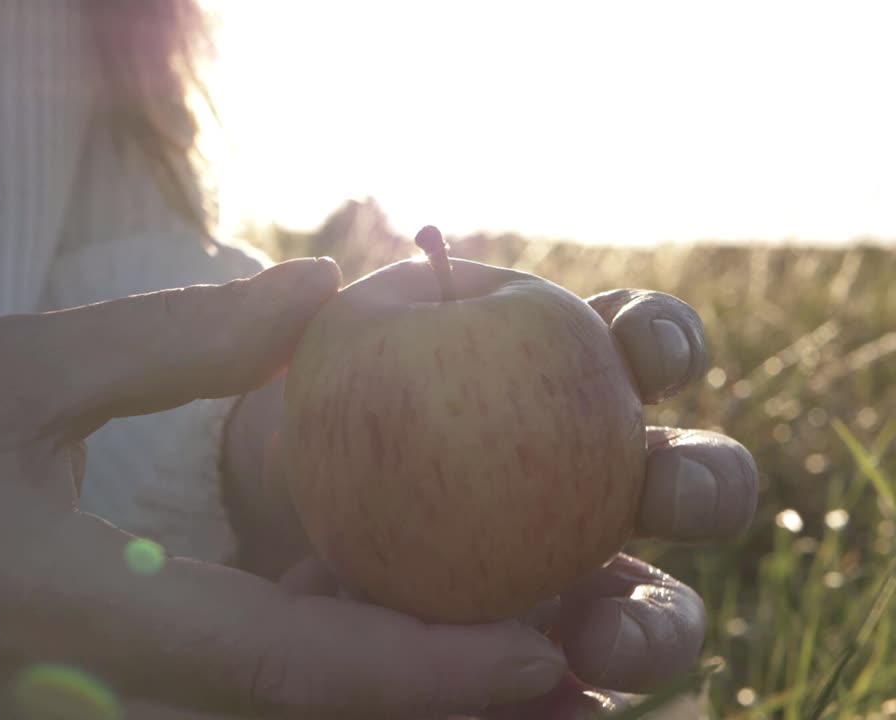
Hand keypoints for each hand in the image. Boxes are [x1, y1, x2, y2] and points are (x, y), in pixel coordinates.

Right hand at [0, 258, 572, 719]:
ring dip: (395, 718)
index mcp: (70, 616)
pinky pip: (226, 719)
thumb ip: (177, 343)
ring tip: (518, 688)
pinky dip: (320, 699)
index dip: (423, 674)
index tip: (543, 659)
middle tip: (577, 687)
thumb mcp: (18, 374)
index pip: (282, 665)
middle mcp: (88, 708)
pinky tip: (382, 665)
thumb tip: (325, 296)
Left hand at [223, 283, 757, 717]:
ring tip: (600, 643)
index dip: (663, 340)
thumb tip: (313, 279)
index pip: (644, 342)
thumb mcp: (290, 372)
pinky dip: (564, 701)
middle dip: (702, 484)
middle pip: (690, 478)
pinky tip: (553, 708)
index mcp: (564, 371)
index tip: (638, 354)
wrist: (278, 512)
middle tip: (653, 496)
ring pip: (653, 601)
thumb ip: (279, 323)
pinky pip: (564, 685)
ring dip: (652, 624)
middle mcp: (595, 467)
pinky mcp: (531, 650)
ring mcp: (574, 566)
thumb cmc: (312, 412)